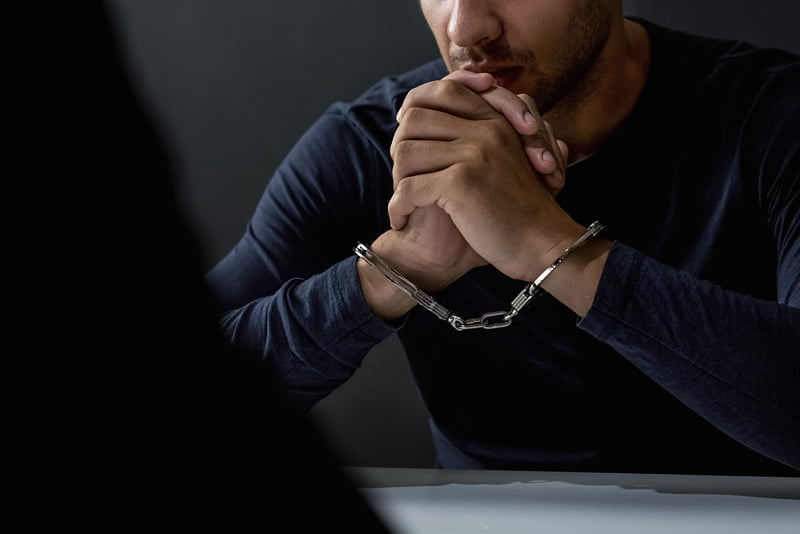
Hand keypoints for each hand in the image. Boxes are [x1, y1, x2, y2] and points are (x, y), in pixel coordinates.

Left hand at [389, 75, 581, 281]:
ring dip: (397, 179)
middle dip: (400, 147)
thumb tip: (450, 121)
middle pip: (415, 118)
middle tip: (402, 175)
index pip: (446, 90)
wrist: (544, 245)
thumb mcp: (511, 161)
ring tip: (403, 201)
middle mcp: (486, 129)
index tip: (407, 134)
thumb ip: (486, 137)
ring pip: (405, 151)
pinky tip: (401, 220)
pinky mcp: (462, 181)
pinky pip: (409, 187)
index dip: (417, 107)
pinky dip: (398, 207)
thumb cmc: (523, 211)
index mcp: (497, 121)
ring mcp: (475, 153)